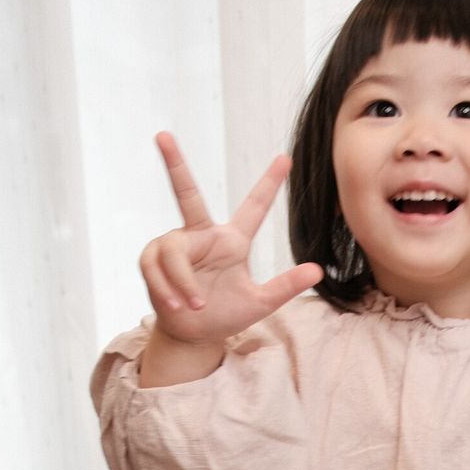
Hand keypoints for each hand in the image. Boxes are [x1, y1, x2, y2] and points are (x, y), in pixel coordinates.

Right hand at [138, 132, 323, 345]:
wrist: (194, 335)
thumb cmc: (226, 315)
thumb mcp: (260, 303)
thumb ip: (286, 286)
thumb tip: (318, 270)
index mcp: (232, 241)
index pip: (254, 207)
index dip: (269, 183)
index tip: (286, 158)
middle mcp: (202, 235)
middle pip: (187, 194)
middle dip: (174, 163)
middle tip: (163, 134)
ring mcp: (174, 244)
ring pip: (174, 252)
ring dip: (184, 283)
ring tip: (195, 305)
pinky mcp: (152, 258)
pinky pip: (157, 267)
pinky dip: (168, 289)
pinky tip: (175, 306)